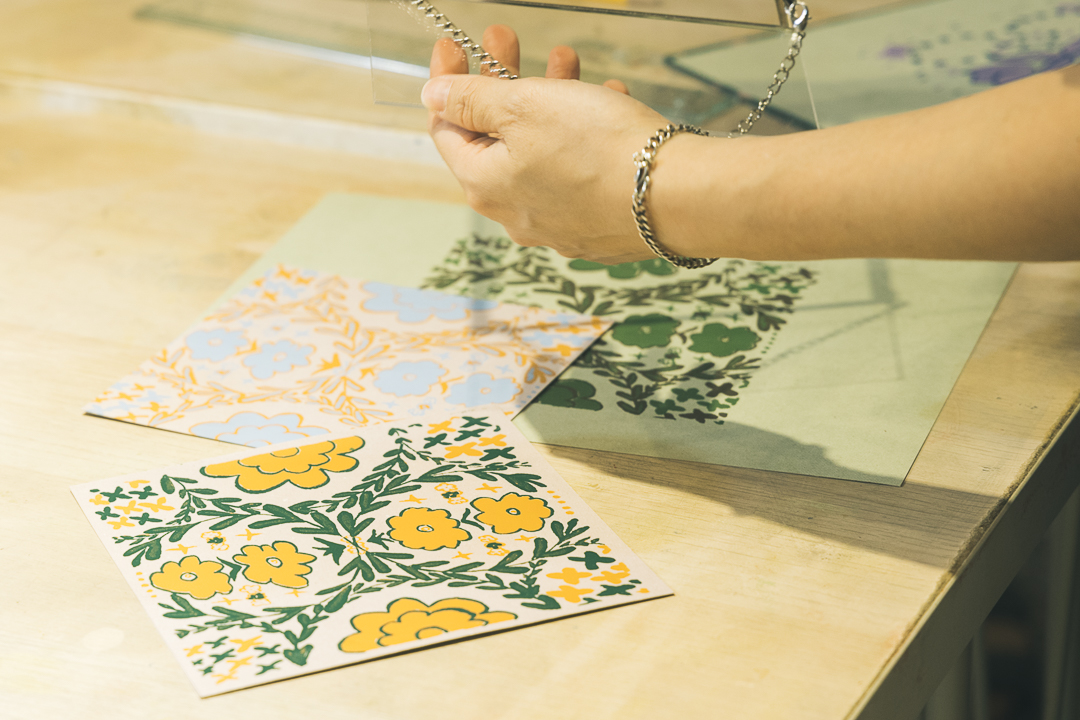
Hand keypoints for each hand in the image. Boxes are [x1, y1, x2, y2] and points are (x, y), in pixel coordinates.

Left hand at [422, 25, 668, 263]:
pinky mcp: (597, 226)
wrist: (677, 196)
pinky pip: (577, 172)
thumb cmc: (598, 149)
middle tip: (508, 39)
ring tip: (567, 62)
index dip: (447, 83)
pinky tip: (605, 104)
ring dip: (548, 101)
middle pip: (495, 139)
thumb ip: (471, 101)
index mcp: (485, 186)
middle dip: (502, 81)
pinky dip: (582, 134)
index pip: (446, 132)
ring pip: (540, 152)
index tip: (455, 46)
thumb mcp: (523, 105)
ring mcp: (558, 224)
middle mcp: (515, 214)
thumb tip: (432, 98)